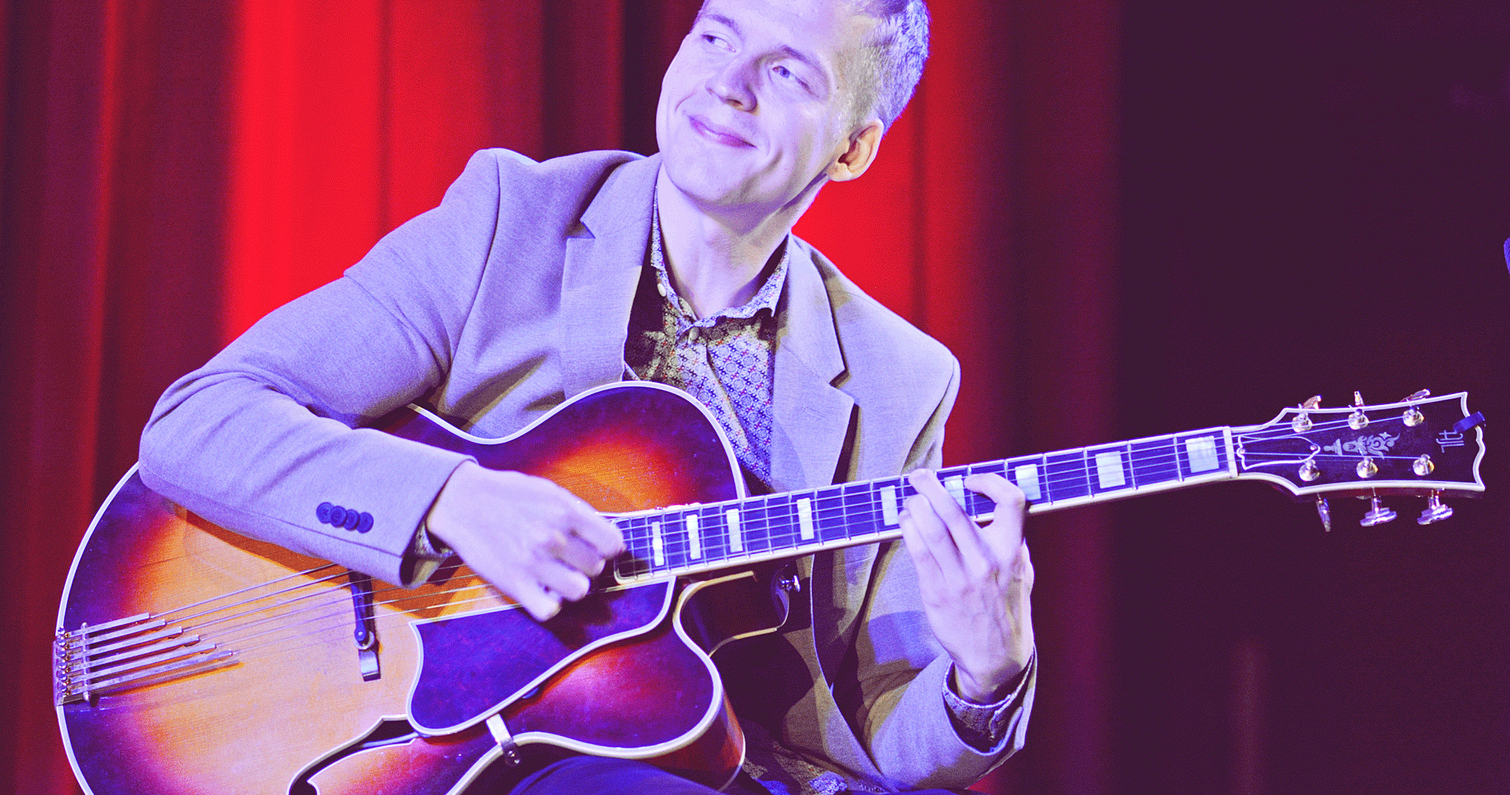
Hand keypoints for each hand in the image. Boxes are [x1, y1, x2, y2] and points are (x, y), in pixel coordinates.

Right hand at [424, 461, 623, 620]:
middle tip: (569, 558)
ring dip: (572, 585)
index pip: (613, 544)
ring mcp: (534, 564)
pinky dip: (550, 604)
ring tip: (559, 575)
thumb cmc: (508, 494)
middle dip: (586, 563)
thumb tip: (602, 535)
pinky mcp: (514, 584)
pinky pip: (549, 610)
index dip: (607, 547)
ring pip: (579, 590)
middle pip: (596, 567)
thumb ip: (577, 512)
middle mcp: (553, 538)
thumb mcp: (549, 491)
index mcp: (565, 512)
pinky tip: (544, 590)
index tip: (597, 547)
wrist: (463, 502)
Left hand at [898, 469, 1034, 702]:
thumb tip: (991, 506)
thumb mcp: (1023, 572)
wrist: (997, 657)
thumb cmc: (1008, 608)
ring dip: (915, 506)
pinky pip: (918, 552)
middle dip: (931, 487)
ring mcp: (960, 578)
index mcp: (1012, 552)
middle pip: (954, 511)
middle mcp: (986, 562)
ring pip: (931, 529)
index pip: (1011, 502)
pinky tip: (906, 521)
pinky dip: (909, 530)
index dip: (990, 482)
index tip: (970, 481)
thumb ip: (1012, 541)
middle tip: (919, 476)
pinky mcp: (937, 592)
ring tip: (911, 498)